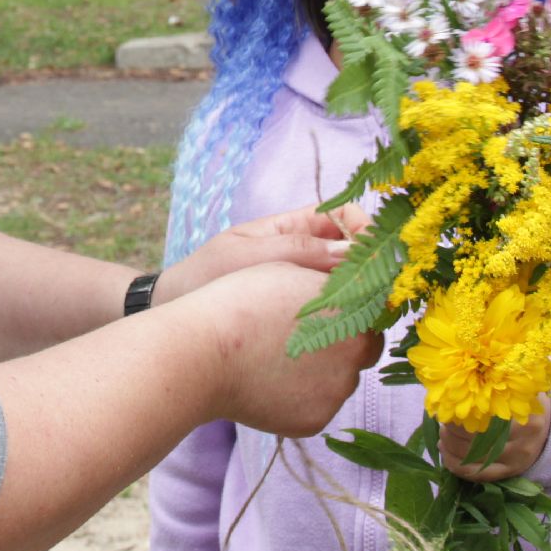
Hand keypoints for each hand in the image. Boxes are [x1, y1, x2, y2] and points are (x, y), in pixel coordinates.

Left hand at [155, 203, 369, 306]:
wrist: (175, 311)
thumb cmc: (205, 274)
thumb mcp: (249, 254)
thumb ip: (299, 249)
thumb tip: (354, 251)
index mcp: (295, 226)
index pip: (347, 216)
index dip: (366, 228)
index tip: (373, 251)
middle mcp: (307, 254)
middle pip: (356, 253)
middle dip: (370, 267)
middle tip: (375, 290)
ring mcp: (306, 285)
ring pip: (350, 285)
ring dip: (360, 296)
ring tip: (361, 313)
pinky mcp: (303, 317)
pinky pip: (334, 313)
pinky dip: (344, 320)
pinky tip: (343, 334)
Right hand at [188, 262, 384, 436]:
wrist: (202, 352)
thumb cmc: (242, 300)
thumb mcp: (291, 270)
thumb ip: (331, 282)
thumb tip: (352, 289)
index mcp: (354, 314)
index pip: (373, 314)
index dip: (350, 311)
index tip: (324, 312)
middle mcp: (355, 357)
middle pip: (360, 352)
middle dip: (340, 344)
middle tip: (298, 337)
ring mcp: (336, 393)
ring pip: (338, 382)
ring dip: (320, 371)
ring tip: (276, 359)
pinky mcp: (315, 421)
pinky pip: (317, 405)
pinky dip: (301, 397)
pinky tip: (270, 381)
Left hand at [437, 395, 550, 481]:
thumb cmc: (527, 402)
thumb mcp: (519, 389)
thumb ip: (495, 386)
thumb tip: (458, 384)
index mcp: (524, 415)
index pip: (483, 417)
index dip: (459, 413)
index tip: (447, 405)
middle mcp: (522, 440)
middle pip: (476, 438)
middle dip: (451, 429)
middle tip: (443, 419)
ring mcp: (516, 459)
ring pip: (474, 457)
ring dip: (450, 445)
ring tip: (443, 434)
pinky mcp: (510, 472)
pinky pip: (478, 474)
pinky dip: (456, 466)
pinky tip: (446, 453)